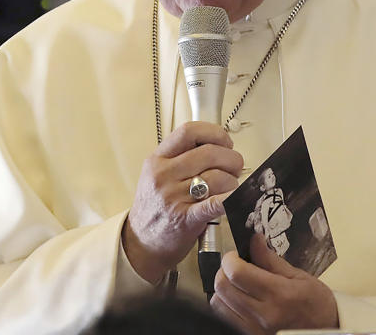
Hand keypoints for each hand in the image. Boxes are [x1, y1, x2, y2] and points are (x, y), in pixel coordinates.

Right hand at [122, 122, 242, 283]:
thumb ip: (179, 157)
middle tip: (236, 166)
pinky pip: (214, 203)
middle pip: (209, 153)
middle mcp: (164, 175)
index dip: (214, 133)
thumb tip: (217, 145)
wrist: (139, 243)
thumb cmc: (154, 208)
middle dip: (231, 158)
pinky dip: (229, 198)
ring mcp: (173, 197)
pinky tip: (234, 198)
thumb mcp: (156, 174)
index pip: (189, 131)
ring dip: (233, 181)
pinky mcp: (185, 219)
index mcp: (157, 160)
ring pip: (217, 177)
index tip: (225, 142)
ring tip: (231, 187)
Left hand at [211, 232, 337, 334]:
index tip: (236, 254)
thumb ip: (271, 259)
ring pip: (218, 303)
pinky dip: (227, 303)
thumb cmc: (317, 305)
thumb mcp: (299, 276)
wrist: (326, 330)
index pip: (236, 273)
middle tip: (237, 265)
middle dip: (224, 270)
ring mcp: (254, 329)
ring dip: (224, 288)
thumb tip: (254, 240)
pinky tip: (240, 297)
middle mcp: (264, 315)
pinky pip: (225, 317)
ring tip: (238, 282)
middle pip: (222, 286)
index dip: (230, 258)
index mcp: (279, 295)